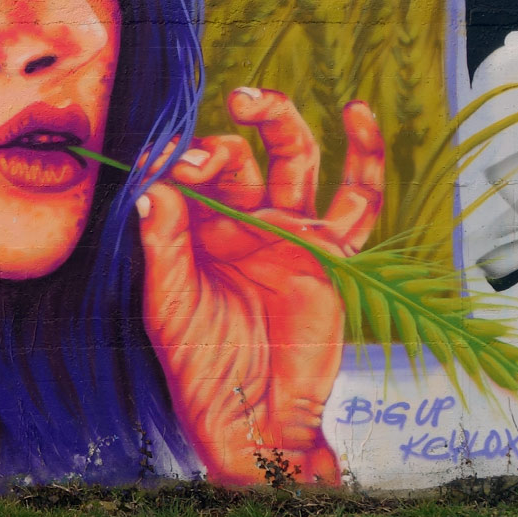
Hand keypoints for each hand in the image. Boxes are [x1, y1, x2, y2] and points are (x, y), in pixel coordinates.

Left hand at [135, 88, 383, 486]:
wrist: (251, 415)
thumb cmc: (199, 366)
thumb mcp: (169, 305)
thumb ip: (164, 244)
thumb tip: (152, 186)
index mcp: (195, 231)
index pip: (190, 177)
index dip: (180, 164)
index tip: (170, 167)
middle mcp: (241, 223)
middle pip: (239, 159)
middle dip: (221, 144)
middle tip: (206, 150)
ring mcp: (288, 233)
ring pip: (292, 160)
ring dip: (278, 123)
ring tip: (255, 100)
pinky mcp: (330, 253)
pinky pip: (356, 199)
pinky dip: (365, 155)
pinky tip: (359, 114)